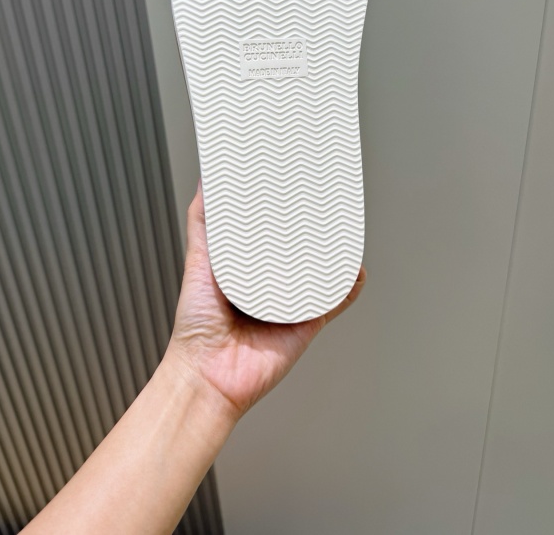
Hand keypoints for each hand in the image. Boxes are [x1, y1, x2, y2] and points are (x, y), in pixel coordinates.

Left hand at [169, 181, 366, 418]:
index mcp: (248, 266)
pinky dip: (348, 286)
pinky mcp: (307, 323)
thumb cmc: (197, 324)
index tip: (295, 188)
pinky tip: (356, 270)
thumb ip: (203, 222)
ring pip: (322, 273)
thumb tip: (205, 180)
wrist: (210, 374)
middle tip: (325, 204)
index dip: (284, 212)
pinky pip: (334, 301)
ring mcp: (291, 302)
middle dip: (314, 230)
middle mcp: (271, 282)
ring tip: (345, 230)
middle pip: (300, 250)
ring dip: (336, 254)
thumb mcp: (198, 259)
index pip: (272, 232)